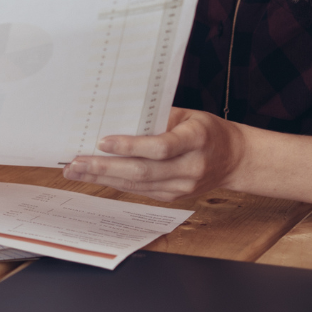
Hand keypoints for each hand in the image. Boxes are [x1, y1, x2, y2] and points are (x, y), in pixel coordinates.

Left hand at [61, 107, 247, 201]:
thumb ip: (156, 118)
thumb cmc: (207, 130)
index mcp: (196, 139)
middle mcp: (190, 167)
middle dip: (104, 167)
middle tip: (76, 162)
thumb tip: (117, 118)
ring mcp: (183, 186)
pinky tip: (96, 177)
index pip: (160, 147)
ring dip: (103, 178)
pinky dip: (116, 183)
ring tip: (76, 171)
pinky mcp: (174, 196)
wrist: (235, 159)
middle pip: (143, 170)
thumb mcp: (188, 115)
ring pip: (138, 184)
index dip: (130, 146)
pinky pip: (141, 190)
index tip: (103, 141)